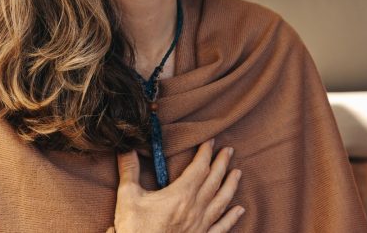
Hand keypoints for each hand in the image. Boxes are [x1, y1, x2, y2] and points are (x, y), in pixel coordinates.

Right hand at [112, 139, 243, 232]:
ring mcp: (200, 225)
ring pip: (221, 201)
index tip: (210, 141)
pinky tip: (240, 210)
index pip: (199, 168)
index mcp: (180, 195)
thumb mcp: (128, 197)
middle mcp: (195, 209)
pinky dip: (232, 218)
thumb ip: (129, 170)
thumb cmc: (135, 229)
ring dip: (230, 186)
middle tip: (228, 150)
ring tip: (238, 173)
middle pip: (213, 181)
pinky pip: (221, 227)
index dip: (205, 154)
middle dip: (221, 164)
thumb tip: (126, 147)